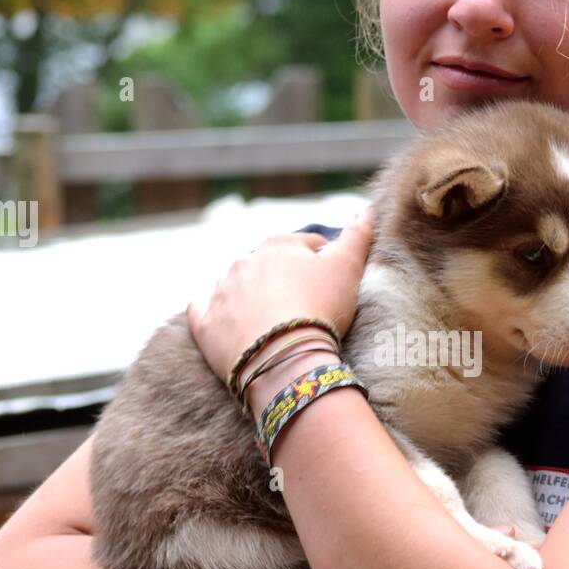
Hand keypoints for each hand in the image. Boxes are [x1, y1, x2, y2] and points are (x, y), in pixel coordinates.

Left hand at [186, 209, 374, 383]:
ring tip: (270, 322)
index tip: (332, 287)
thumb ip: (358, 235)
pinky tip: (225, 323)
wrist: (285, 358)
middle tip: (304, 308)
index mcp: (278, 244)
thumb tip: (366, 209)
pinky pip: (202, 311)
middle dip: (284, 281)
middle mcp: (243, 261)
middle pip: (269, 266)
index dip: (323, 265)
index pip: (306, 246)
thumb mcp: (348, 268)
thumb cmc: (320, 309)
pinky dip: (212, 313)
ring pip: (236, 286)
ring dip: (250, 296)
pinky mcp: (205, 324)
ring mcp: (221, 292)